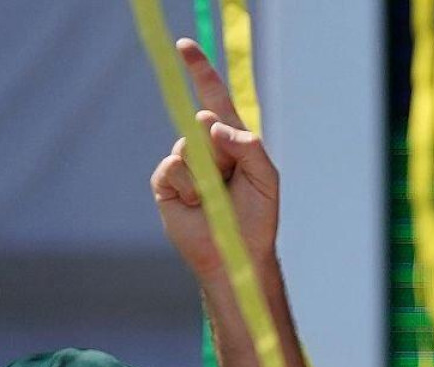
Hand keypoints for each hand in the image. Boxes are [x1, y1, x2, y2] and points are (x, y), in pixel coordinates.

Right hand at [150, 38, 279, 281]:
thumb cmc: (257, 218)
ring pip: (188, 146)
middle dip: (221, 149)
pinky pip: (173, 168)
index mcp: (231, 141)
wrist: (237, 254)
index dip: (199, 71)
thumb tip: (211, 124)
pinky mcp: (166, 181)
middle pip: (203, 121)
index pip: (213, 98)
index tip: (184, 46)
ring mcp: (183, 163)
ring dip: (208, 173)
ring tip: (217, 197)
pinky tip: (197, 204)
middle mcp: (204, 147)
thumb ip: (249, 147)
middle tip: (231, 179)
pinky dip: (190, 186)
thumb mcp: (267, 179)